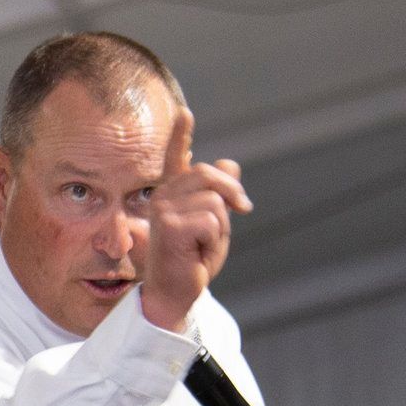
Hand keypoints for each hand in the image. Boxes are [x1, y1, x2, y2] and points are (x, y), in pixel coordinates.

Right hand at [140, 108, 251, 331]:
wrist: (174, 292)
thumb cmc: (191, 259)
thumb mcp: (213, 223)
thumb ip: (219, 195)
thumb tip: (231, 163)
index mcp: (172, 195)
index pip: (176, 159)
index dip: (181, 135)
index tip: (185, 112)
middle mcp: (162, 197)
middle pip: (211, 174)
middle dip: (233, 194)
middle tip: (243, 210)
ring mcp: (162, 210)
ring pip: (216, 201)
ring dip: (222, 227)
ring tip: (205, 245)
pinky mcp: (168, 226)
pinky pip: (212, 221)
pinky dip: (214, 240)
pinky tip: (197, 252)